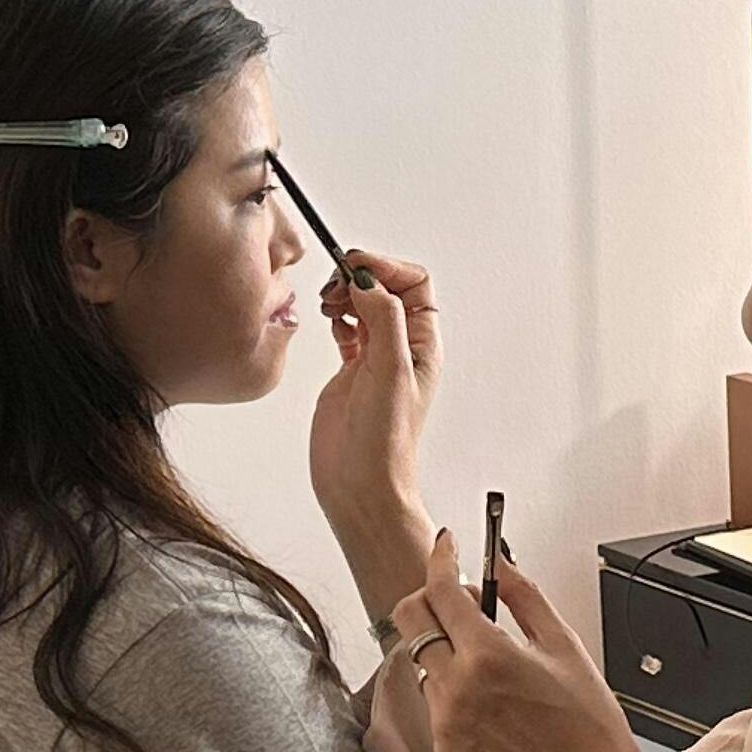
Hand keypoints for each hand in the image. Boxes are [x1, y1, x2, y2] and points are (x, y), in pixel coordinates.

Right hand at [308, 250, 439, 611]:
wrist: (360, 484)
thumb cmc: (384, 442)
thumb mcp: (390, 369)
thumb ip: (383, 318)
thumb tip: (368, 281)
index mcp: (423, 344)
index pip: (414, 283)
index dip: (386, 267)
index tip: (355, 267)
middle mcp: (402, 348)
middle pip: (386, 288)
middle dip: (361, 276)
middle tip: (337, 287)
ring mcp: (375, 359)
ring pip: (363, 305)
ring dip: (345, 294)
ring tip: (329, 304)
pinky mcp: (350, 372)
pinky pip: (345, 329)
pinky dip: (335, 318)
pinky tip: (328, 324)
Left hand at [409, 534, 657, 751]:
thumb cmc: (587, 720)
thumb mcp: (563, 643)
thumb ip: (523, 595)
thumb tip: (499, 563)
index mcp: (488, 656)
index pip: (442, 590)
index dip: (442, 559)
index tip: (447, 546)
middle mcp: (457, 688)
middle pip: (410, 619)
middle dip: (430, 596)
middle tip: (460, 597)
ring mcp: (445, 720)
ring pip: (421, 659)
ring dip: (443, 644)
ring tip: (488, 657)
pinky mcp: (444, 745)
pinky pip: (433, 697)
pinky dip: (452, 683)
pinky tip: (489, 695)